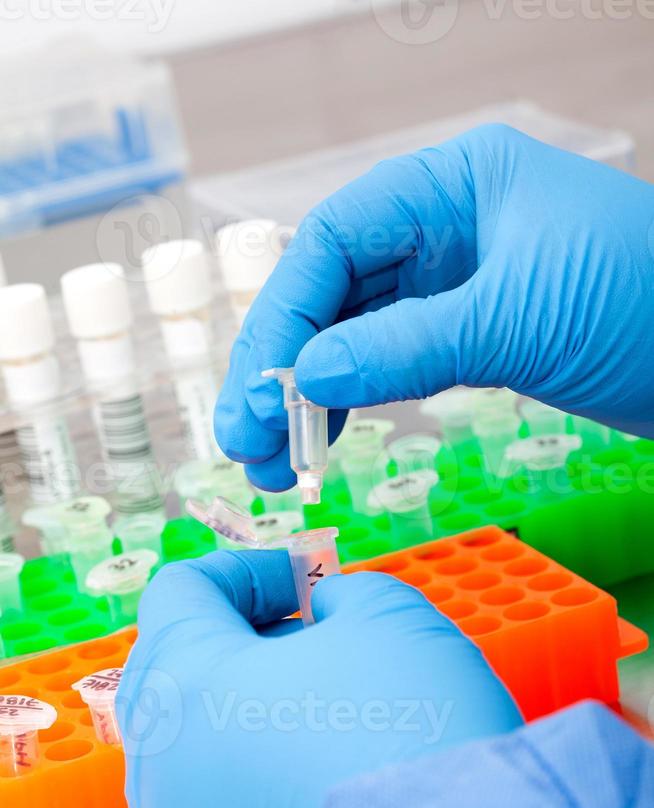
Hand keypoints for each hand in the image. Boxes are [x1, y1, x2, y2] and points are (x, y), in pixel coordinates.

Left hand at [117, 550, 519, 807]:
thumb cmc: (412, 735)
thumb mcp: (392, 616)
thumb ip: (347, 594)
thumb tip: (331, 614)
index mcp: (185, 683)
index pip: (180, 593)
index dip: (244, 572)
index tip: (300, 581)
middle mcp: (164, 769)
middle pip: (179, 676)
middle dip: (244, 645)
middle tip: (312, 642)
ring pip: (201, 755)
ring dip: (253, 719)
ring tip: (331, 715)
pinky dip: (266, 790)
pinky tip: (331, 786)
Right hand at [215, 123, 653, 490]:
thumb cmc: (646, 304)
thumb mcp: (517, 319)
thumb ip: (405, 346)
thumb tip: (307, 377)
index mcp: (453, 185)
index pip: (333, 241)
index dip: (285, 317)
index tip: (258, 392)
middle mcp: (444, 226)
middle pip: (332, 290)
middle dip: (282, 366)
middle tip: (245, 442)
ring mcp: (456, 282)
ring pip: (355, 333)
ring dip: (309, 395)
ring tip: (272, 463)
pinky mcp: (473, 334)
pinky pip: (392, 361)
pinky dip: (357, 400)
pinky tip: (326, 437)